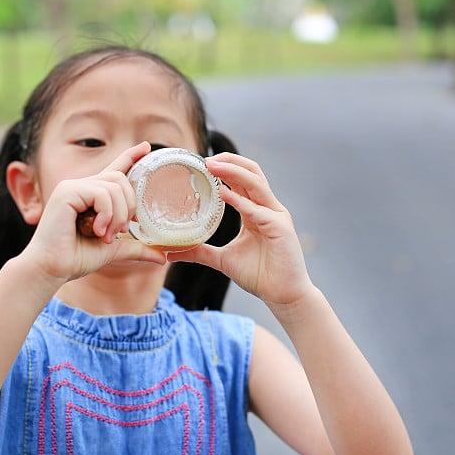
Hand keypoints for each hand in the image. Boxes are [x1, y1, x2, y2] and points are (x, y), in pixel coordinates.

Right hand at [20, 142, 166, 285]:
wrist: (51, 268)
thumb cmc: (76, 258)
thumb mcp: (114, 249)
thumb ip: (136, 247)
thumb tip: (162, 258)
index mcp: (91, 195)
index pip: (115, 169)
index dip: (131, 156)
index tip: (146, 147)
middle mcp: (82, 186)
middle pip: (121, 179)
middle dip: (128, 207)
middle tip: (119, 231)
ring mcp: (73, 186)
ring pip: (114, 187)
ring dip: (117, 215)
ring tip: (105, 235)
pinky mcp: (67, 191)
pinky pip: (101, 194)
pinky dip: (106, 214)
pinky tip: (96, 230)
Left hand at [167, 153, 314, 306]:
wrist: (283, 296)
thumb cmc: (260, 276)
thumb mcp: (222, 259)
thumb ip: (200, 251)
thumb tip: (170, 252)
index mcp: (256, 211)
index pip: (243, 179)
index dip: (225, 167)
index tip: (200, 163)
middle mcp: (268, 208)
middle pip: (251, 172)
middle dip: (229, 161)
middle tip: (204, 158)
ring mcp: (276, 216)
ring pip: (255, 183)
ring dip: (233, 171)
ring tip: (211, 165)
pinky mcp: (280, 228)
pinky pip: (258, 210)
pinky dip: (240, 200)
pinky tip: (223, 194)